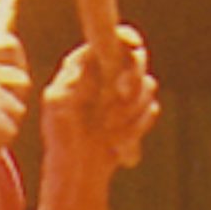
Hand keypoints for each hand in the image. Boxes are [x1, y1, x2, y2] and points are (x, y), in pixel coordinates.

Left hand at [43, 25, 159, 165]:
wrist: (78, 170)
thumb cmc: (61, 135)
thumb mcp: (58, 104)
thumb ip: (73, 79)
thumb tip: (92, 57)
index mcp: (85, 63)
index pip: (112, 39)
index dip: (126, 39)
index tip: (133, 47)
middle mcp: (109, 72)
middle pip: (137, 58)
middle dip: (132, 79)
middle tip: (121, 94)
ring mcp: (127, 91)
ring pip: (148, 85)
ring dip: (130, 110)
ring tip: (110, 131)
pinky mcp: (139, 111)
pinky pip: (152, 109)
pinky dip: (137, 127)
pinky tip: (118, 144)